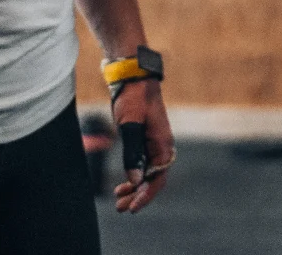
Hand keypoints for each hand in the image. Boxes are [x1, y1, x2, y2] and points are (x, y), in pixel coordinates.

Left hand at [111, 80, 174, 213]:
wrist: (133, 75)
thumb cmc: (133, 96)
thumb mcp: (130, 123)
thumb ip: (133, 151)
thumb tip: (136, 179)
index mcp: (162, 143)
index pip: (157, 177)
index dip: (146, 194)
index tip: (132, 207)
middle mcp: (161, 146)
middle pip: (153, 178)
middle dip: (138, 195)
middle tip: (120, 208)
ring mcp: (153, 142)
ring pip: (147, 173)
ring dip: (135, 187)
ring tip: (119, 200)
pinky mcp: (144, 139)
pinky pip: (141, 163)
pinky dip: (133, 175)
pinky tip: (123, 184)